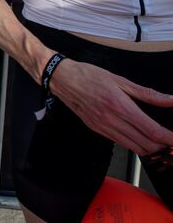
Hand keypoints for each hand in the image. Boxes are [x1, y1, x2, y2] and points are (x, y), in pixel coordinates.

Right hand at [51, 59, 172, 154]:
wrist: (61, 79)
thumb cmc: (88, 75)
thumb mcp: (119, 80)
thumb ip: (147, 93)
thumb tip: (170, 99)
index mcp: (120, 105)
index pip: (151, 130)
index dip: (168, 138)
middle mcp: (112, 120)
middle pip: (145, 143)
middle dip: (162, 146)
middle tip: (170, 141)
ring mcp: (103, 127)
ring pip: (134, 147)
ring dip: (149, 148)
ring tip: (159, 142)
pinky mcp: (97, 130)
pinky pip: (120, 143)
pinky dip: (134, 144)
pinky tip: (139, 138)